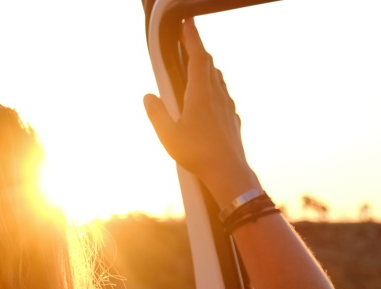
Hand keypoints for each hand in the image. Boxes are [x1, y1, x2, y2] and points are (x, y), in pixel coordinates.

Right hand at [143, 20, 260, 205]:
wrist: (228, 172)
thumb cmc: (198, 154)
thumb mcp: (168, 135)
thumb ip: (156, 113)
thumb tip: (148, 96)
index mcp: (200, 94)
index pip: (198, 57)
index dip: (193, 37)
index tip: (188, 23)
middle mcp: (217, 95)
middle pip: (209, 64)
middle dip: (198, 50)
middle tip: (189, 41)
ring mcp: (227, 106)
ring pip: (218, 79)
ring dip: (207, 68)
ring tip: (198, 65)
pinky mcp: (232, 118)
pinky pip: (223, 95)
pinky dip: (214, 88)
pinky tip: (210, 98)